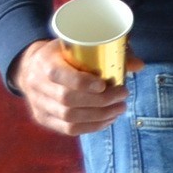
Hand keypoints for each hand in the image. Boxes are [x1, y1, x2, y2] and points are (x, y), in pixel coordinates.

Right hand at [10, 39, 129, 135]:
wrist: (33, 67)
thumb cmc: (65, 52)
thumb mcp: (80, 43)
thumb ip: (110, 49)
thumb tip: (138, 65)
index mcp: (44, 62)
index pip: (58, 75)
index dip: (82, 83)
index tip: (104, 84)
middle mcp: (36, 84)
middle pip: (67, 100)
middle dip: (100, 101)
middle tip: (123, 94)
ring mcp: (38, 104)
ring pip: (69, 118)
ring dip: (100, 116)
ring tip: (120, 108)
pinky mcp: (43, 119)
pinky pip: (68, 129)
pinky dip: (92, 127)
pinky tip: (108, 120)